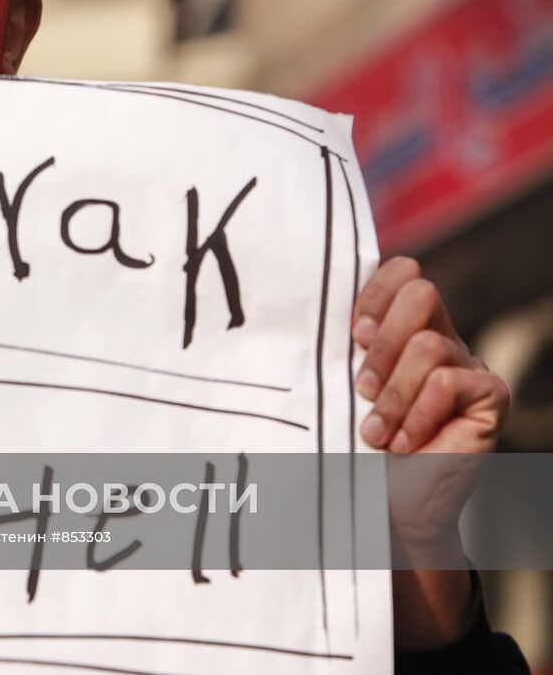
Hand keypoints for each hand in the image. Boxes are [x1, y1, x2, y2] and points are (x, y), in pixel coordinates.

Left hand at [351, 256, 511, 646]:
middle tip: (360, 387)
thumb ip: (332, 348)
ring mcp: (469, 367)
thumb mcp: (333, 389)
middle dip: (383, 341)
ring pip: (428, 345)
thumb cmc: (347, 447)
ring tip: (374, 432)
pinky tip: (402, 445)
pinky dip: (417, 416)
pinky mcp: (488, 398)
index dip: (375, 292)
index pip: (402, 272)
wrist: (380, 510)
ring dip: (392, 394)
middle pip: (421, 292)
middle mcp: (441, 340)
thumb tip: (293, 310)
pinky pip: (450, 382)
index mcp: (403, 329)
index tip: (352, 333)